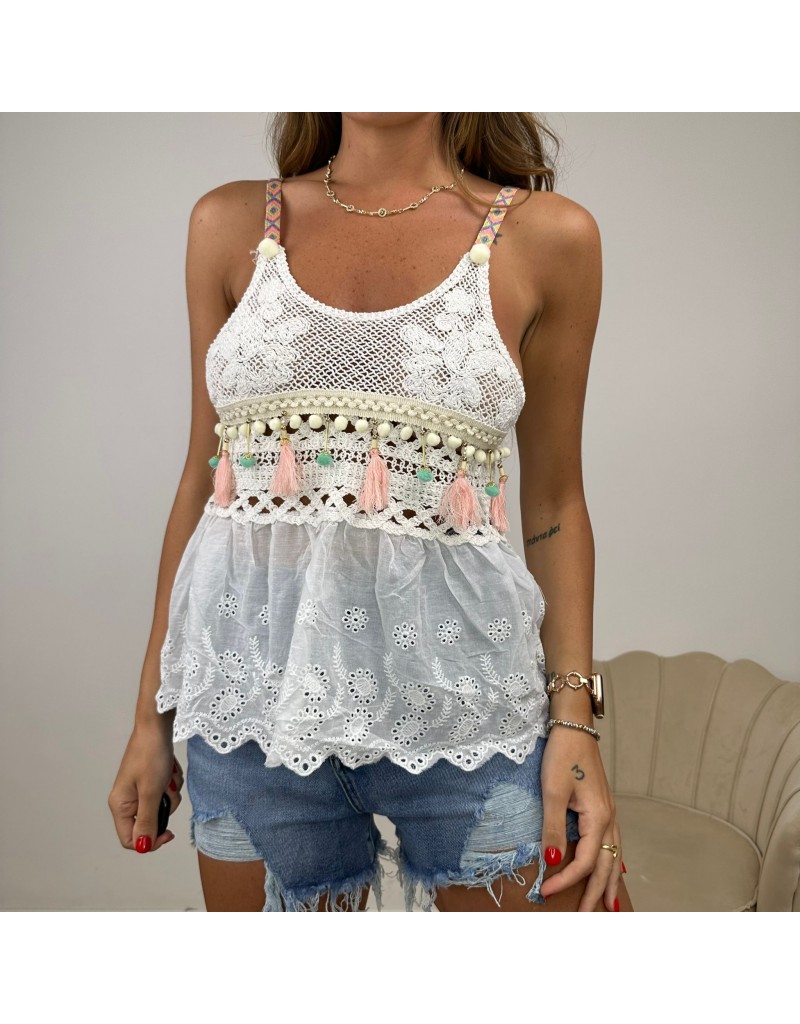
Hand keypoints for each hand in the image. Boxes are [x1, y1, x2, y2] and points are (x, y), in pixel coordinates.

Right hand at [108, 719, 183, 853]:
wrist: (156, 726)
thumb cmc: (150, 755)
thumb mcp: (151, 792)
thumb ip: (147, 821)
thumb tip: (143, 846)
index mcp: (120, 806)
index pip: (131, 839)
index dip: (150, 841)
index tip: (169, 833)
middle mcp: (126, 800)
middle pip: (149, 822)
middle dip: (164, 808)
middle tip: (167, 791)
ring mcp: (138, 790)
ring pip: (161, 806)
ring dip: (170, 792)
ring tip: (168, 776)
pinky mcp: (150, 780)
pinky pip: (165, 792)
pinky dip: (171, 782)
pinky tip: (170, 769)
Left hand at [538, 722, 622, 910]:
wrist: (574, 727)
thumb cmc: (562, 755)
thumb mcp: (552, 791)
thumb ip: (553, 828)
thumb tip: (554, 862)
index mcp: (598, 818)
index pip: (585, 862)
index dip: (566, 881)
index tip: (546, 893)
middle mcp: (609, 819)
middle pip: (606, 866)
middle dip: (597, 894)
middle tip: (588, 920)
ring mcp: (609, 813)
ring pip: (615, 856)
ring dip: (611, 882)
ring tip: (611, 907)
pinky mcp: (604, 807)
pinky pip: (614, 843)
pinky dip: (614, 863)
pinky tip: (615, 870)